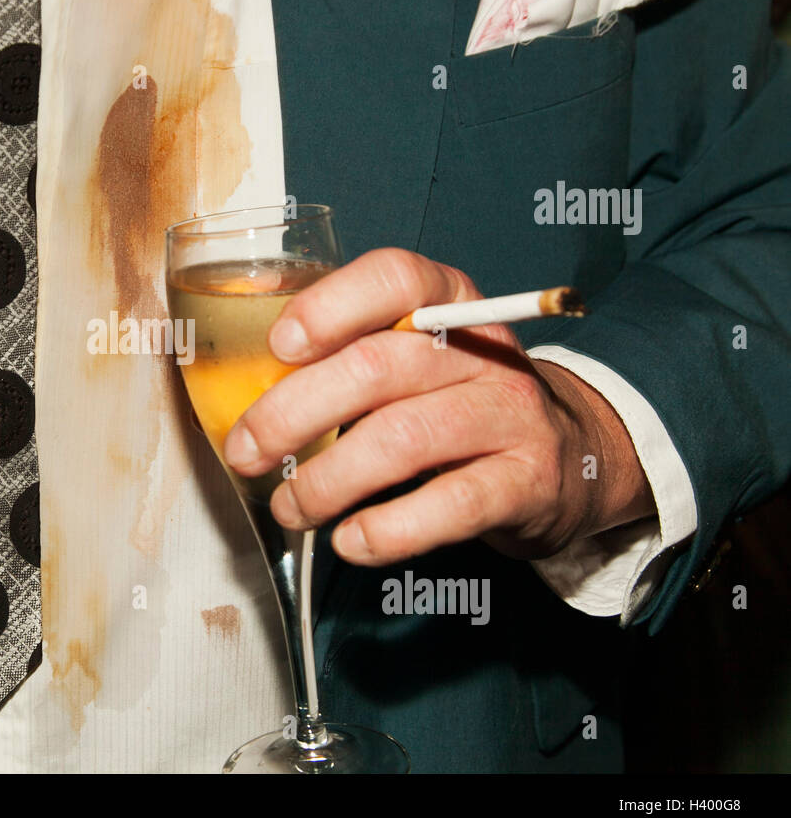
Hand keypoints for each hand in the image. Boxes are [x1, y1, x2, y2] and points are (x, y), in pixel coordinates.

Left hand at [223, 249, 652, 563]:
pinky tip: (350, 540)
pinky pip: (448, 506)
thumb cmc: (461, 398)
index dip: (329, 307)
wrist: (572, 454)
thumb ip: (348, 352)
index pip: (394, 277)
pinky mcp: (525, 483)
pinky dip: (387, 530)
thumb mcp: (418, 353)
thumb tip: (245, 386)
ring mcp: (509, 415)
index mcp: (448, 301)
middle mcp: (483, 349)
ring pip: (402, 439)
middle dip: (291, 413)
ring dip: (327, 481)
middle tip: (246, 453)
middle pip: (377, 367)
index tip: (279, 347)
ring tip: (291, 507)